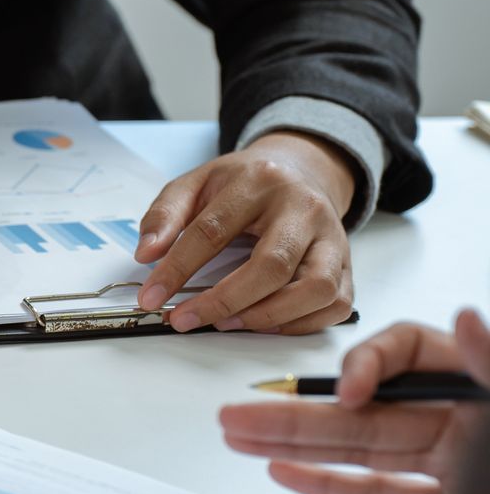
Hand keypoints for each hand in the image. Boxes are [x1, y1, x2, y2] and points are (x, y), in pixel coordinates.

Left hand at [135, 132, 356, 335]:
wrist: (300, 170)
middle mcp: (304, 209)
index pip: (213, 231)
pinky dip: (300, 324)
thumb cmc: (244, 183)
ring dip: (267, 315)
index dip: (177, 269)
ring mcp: (332, 238)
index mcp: (260, 182)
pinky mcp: (347, 264)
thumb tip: (146, 254)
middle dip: (223, 301)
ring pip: (315, 288)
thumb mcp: (196, 183)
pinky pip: (336, 303)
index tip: (151, 297)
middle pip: (272, 265)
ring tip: (226, 323)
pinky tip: (263, 323)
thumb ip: (166, 214)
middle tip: (185, 319)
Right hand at [218, 308, 489, 493]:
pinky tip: (287, 473)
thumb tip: (469, 318)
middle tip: (241, 412)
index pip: (403, 352)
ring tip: (241, 438)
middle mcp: (456, 420)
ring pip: (358, 450)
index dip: (367, 365)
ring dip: (294, 445)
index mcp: (472, 384)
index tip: (349, 391)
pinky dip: (333, 487)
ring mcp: (447, 464)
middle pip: (360, 409)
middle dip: (294, 413)